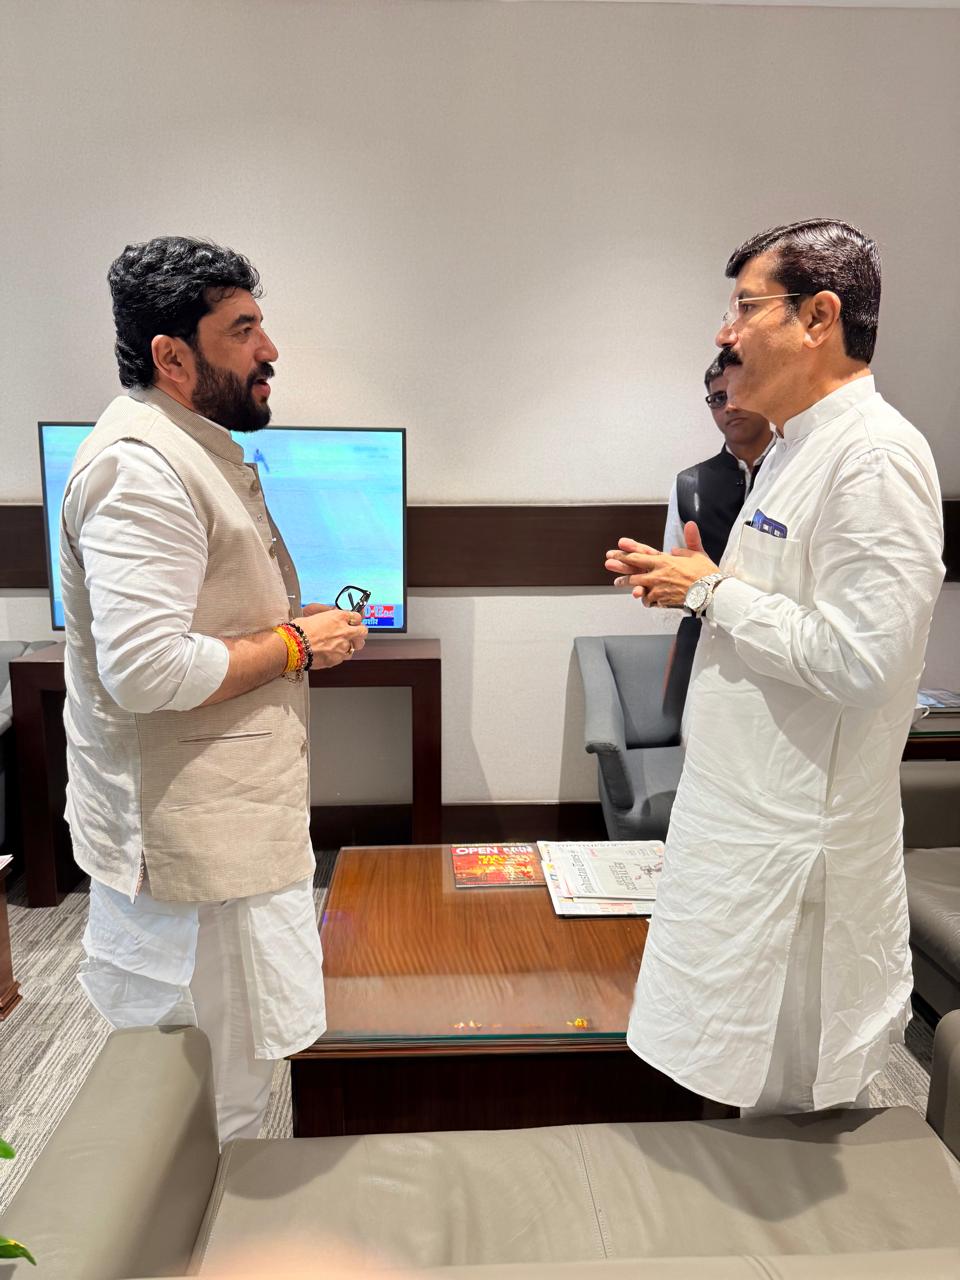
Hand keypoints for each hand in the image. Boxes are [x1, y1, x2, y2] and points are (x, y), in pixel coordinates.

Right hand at [297, 603, 367, 666]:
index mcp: (338, 616)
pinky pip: (345, 657)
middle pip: (363, 631)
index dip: (354, 620)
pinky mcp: (338, 659)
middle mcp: (344, 630)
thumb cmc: (298, 630)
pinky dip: (340, 655)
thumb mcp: (313, 615)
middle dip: (359, 633)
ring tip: (341, 645)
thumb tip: (332, 615)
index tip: (352, 622)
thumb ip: (327, 616)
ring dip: (351, 645)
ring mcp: (343, 646)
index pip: (357, 616)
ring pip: (356, 646)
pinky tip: (332, 653)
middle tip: (354, 634)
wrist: (292, 647)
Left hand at [604, 522, 718, 607]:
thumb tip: (689, 526)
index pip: (641, 554)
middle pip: (634, 570)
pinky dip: (646, 599)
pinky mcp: (662, 601)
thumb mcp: (699, 553)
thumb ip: (692, 540)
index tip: (617, 546)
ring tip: (617, 582)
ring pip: (637, 586)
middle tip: (609, 563)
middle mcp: (658, 574)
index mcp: (665, 561)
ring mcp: (658, 588)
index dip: (628, 551)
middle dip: (620, 566)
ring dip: (627, 584)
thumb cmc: (707, 574)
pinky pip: (649, 600)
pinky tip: (642, 598)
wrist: (712, 594)